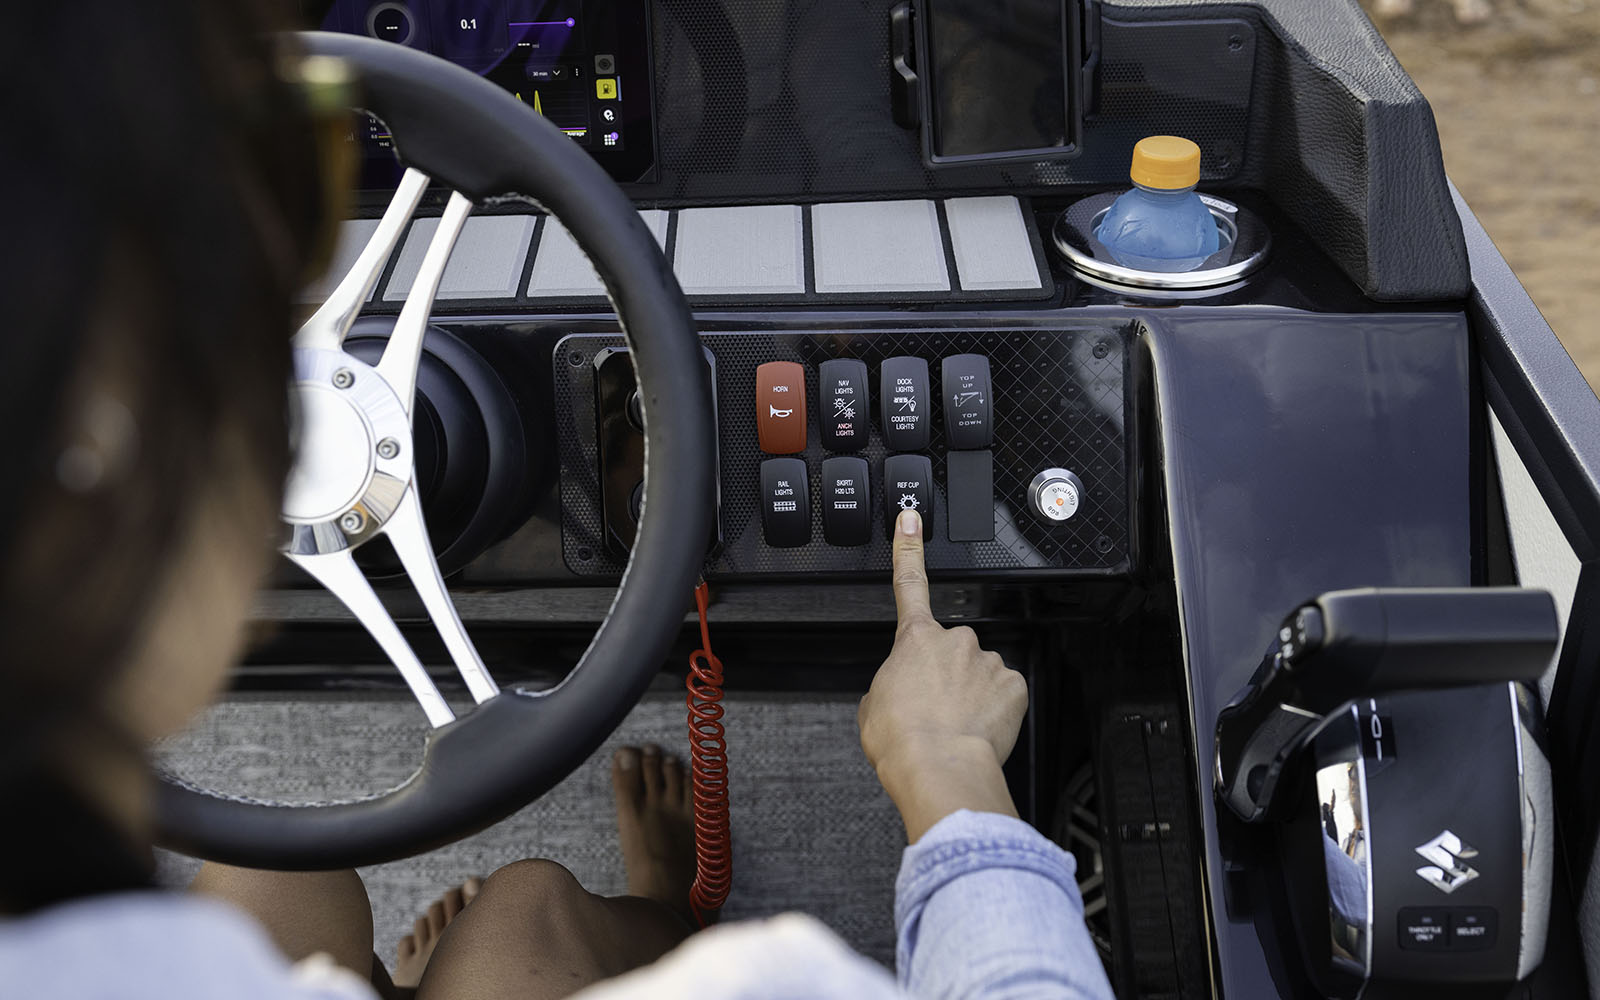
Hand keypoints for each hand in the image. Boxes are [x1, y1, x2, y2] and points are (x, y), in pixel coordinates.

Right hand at [858, 508, 1028, 840]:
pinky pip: (1004, 692)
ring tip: (954, 725)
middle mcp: (955, 640)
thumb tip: (902, 690)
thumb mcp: (872, 706)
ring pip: (979, 672)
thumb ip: (890, 683)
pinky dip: (994, 709)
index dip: (908, 548)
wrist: (938, 766)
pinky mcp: (1013, 684)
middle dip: (945, 673)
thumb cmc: (901, 739)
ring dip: (970, 694)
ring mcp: (987, 660)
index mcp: (914, 639)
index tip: (911, 519)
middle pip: (951, 650)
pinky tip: (978, 728)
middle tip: (933, 709)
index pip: (909, 583)